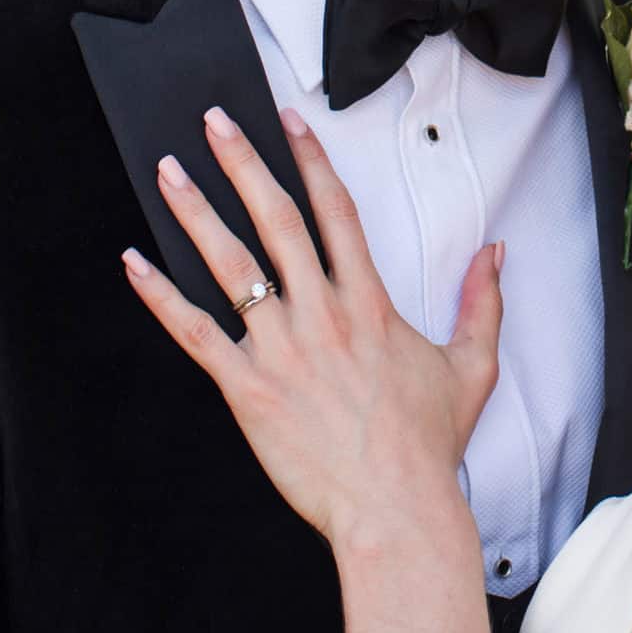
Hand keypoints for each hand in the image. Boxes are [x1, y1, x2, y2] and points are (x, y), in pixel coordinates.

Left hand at [122, 104, 502, 546]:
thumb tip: (496, 253)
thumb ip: (482, 302)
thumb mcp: (472, 368)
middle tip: (215, 122)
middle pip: (276, 220)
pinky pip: (193, 333)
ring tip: (169, 172)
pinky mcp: (246, 388)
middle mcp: (321, 315)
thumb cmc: (427, 447)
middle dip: (243, 164)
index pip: (336, 211)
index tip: (289, 122)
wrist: (395, 510)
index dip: (311, 159)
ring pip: (230, 265)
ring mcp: (279, 349)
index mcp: (369, 304)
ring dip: (196, 213)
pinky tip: (135, 264)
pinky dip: (160, 296)